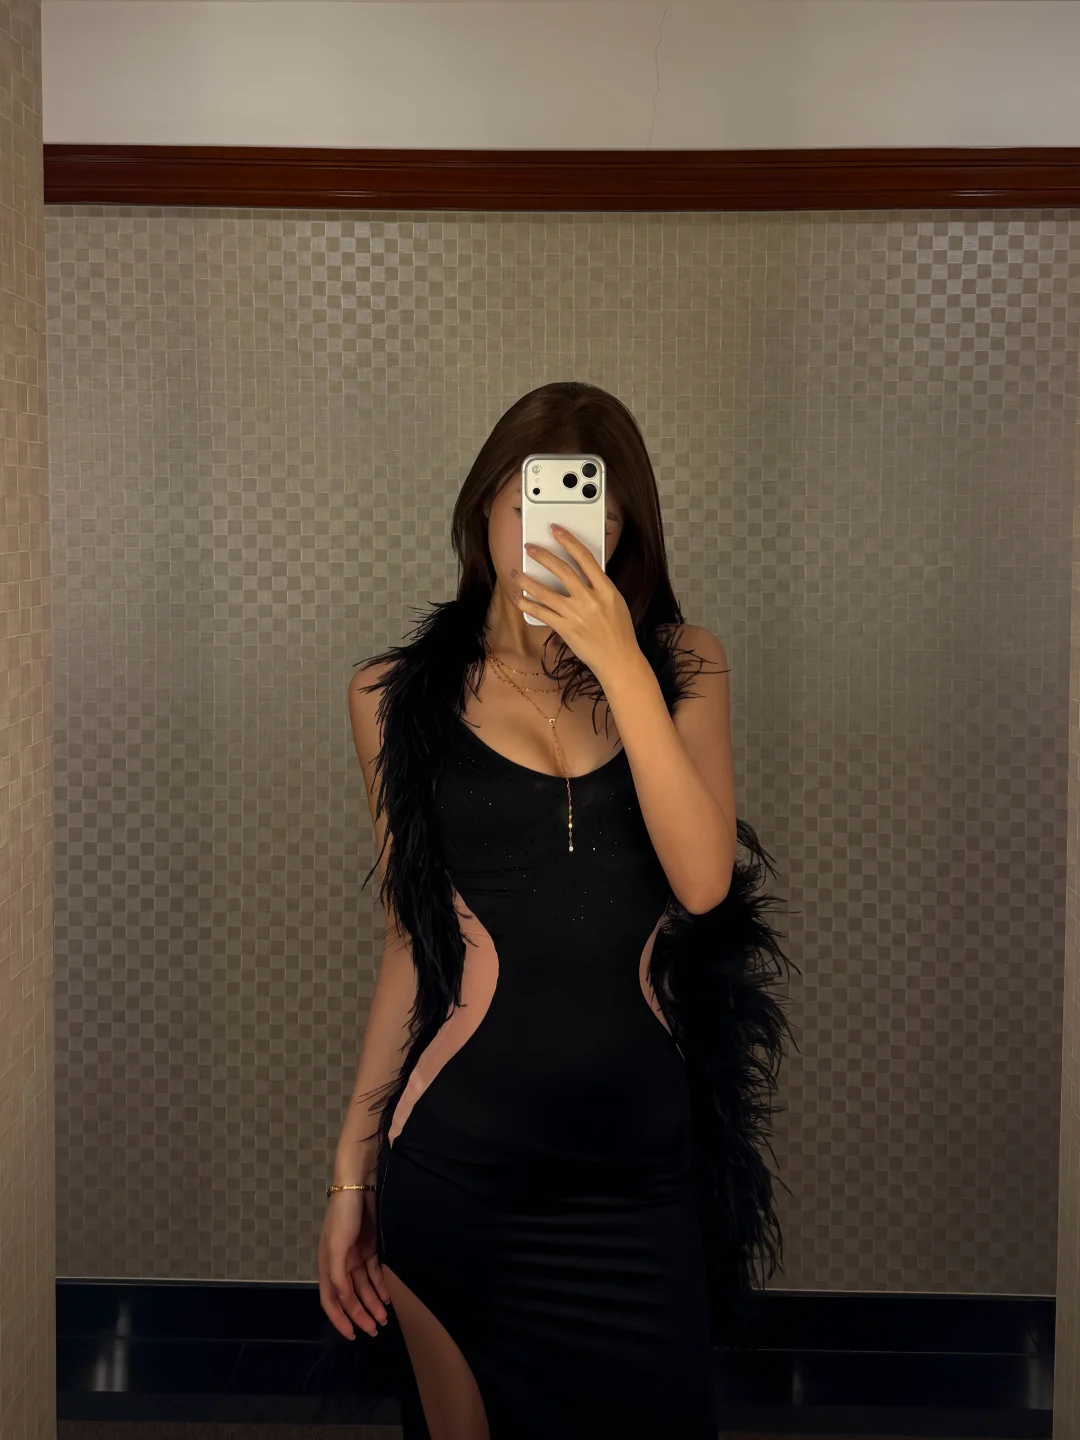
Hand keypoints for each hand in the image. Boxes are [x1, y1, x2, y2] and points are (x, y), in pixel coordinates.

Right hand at [318, 1190, 391, 1339]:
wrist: (358, 1186)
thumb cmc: (343, 1216)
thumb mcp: (337, 1245)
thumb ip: (338, 1275)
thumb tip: (343, 1300)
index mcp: (327, 1266)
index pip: (331, 1301)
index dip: (340, 1319)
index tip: (352, 1335)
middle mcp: (340, 1265)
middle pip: (350, 1297)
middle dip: (361, 1315)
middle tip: (376, 1330)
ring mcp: (355, 1257)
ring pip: (364, 1288)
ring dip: (373, 1303)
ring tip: (385, 1318)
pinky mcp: (369, 1248)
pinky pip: (375, 1273)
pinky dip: (381, 1286)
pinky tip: (388, 1297)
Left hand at [515, 524, 640, 682]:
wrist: (618, 659)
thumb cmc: (619, 631)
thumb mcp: (616, 602)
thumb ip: (600, 586)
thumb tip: (581, 572)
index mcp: (606, 589)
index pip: (585, 558)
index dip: (568, 541)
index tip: (556, 530)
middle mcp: (589, 599)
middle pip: (562, 570)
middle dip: (543, 556)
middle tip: (530, 547)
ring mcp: (575, 614)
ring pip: (545, 592)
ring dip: (527, 580)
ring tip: (515, 573)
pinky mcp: (565, 628)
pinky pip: (541, 613)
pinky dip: (527, 604)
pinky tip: (518, 598)